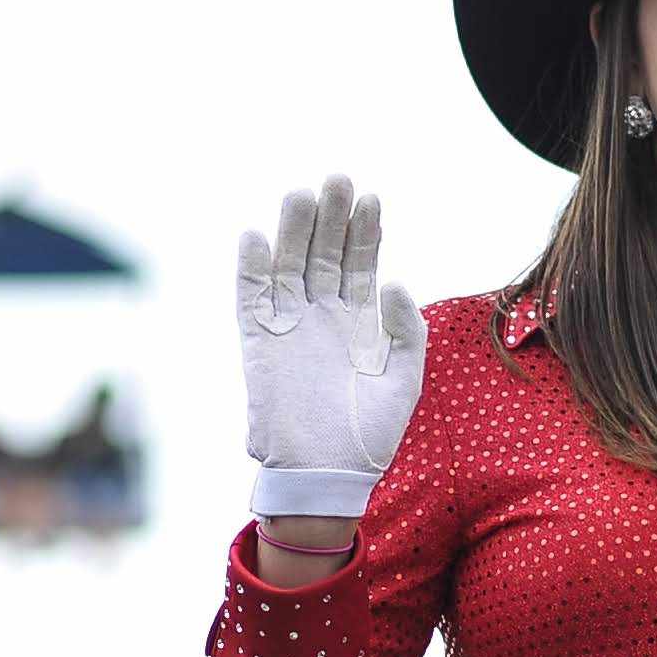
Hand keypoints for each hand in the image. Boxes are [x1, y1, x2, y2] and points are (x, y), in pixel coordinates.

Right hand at [236, 175, 426, 519]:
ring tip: (303, 195)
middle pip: (323, 254)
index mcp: (357, 322)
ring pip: (288, 266)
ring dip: (294, 231)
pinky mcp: (259, 346)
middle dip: (331, 218)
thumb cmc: (369, 435)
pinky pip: (251, 300)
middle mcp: (322, 318)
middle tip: (338, 180)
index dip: (364, 232)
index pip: (359, 263)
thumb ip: (405, 331)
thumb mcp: (403, 379)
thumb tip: (395, 284)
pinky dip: (252, 270)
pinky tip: (258, 238)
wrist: (327, 476)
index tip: (370, 199)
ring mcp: (289, 328)